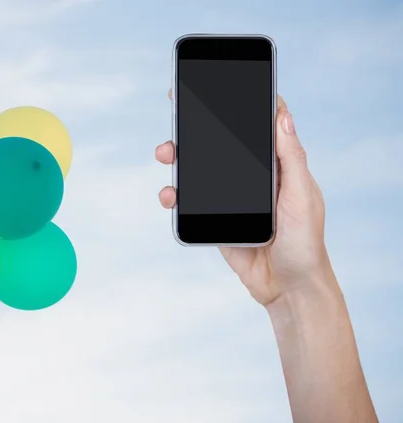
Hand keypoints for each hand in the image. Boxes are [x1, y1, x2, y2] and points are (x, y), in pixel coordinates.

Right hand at [157, 93, 330, 305]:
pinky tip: (169, 194)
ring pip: (200, 171)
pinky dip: (176, 196)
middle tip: (178, 113)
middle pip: (219, 145)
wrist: (288, 287)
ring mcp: (230, 198)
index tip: (219, 84)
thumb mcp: (303, 196)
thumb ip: (291, 158)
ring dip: (180, 159)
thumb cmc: (306, 242)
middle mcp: (250, 178)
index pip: (256, 128)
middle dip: (196, 129)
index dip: (240, 104)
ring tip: (167, 154)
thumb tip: (283, 115)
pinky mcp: (215, 219)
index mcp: (276, 167)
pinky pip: (191, 203)